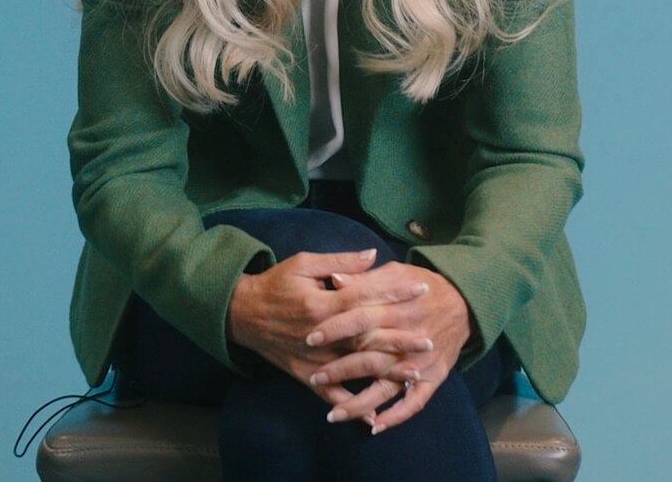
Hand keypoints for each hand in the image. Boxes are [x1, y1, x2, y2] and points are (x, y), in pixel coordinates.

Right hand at [225, 249, 434, 390]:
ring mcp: (314, 359)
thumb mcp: (303, 264)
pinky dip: (351, 406)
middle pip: (367, 338)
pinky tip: (373, 416)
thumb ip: (339, 262)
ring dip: (386, 372)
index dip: (395, 293)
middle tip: (429, 339)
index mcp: (321, 305)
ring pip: (355, 368)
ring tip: (416, 374)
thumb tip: (372, 255)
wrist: (242, 313)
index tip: (421, 289)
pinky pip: (330, 394)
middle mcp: (321, 336)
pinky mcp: (305, 374)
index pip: (366, 298)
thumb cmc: (275, 284)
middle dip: (400, 339)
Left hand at [302, 261, 470, 433]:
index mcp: (398, 309)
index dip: (335, 329)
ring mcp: (422, 362)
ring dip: (360, 403)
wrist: (465, 301)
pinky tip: (374, 427)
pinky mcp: (435, 377)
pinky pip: (415, 402)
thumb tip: (333, 279)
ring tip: (333, 415)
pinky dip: (396, 416)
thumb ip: (364, 279)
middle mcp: (409, 338)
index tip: (310, 338)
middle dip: (340, 370)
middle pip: (369, 356)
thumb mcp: (395, 273)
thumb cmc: (422, 286)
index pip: (361, 319)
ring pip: (387, 387)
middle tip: (314, 378)